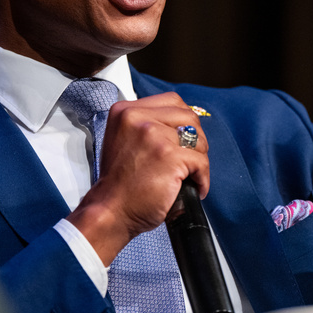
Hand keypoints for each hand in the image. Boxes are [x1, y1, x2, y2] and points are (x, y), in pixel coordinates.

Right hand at [65, 92, 208, 264]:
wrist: (110, 211)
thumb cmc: (119, 183)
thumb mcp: (124, 140)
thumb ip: (147, 126)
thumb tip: (182, 125)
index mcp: (125, 111)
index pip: (172, 101)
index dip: (184, 122)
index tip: (183, 140)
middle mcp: (138, 118)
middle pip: (189, 117)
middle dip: (196, 141)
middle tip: (190, 161)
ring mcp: (154, 136)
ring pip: (198, 139)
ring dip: (200, 159)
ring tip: (191, 175)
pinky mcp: (169, 156)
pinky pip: (201, 162)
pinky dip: (202, 178)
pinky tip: (195, 187)